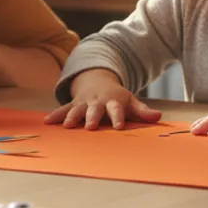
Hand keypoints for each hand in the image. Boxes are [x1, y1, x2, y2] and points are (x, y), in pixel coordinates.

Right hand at [44, 69, 161, 129]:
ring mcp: (84, 102)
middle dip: (91, 117)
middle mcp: (97, 101)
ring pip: (77, 109)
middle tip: (90, 127)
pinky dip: (55, 115)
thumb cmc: (117, 97)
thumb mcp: (131, 101)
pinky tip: (47, 122)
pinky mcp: (73, 104)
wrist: (97, 80)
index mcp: (113, 101)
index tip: (119, 127)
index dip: (118, 118)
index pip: (116, 110)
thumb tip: (159, 117)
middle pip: (95, 110)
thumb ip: (143, 111)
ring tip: (67, 125)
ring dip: (71, 116)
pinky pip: (63, 109)